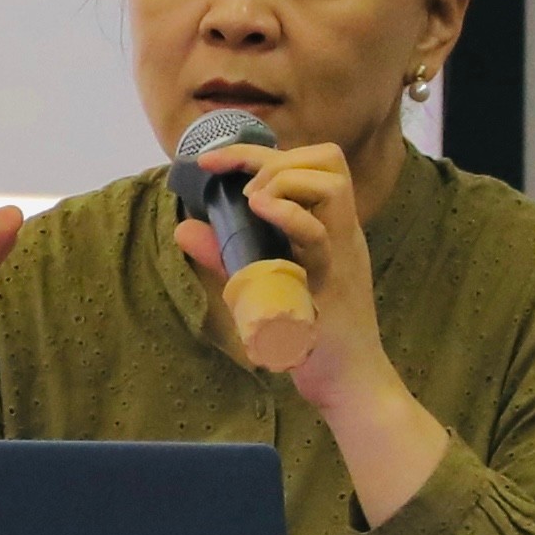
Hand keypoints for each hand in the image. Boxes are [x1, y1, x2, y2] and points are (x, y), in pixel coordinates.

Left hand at [201, 134, 387, 392]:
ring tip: (251, 203)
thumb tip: (185, 227)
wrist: (349, 383)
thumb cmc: (310, 334)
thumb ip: (229, 254)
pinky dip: (288, 216)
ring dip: (282, 181)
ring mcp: (341, 256)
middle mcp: (342, 233)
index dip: (261, 152)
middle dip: (270, 160)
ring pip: (331, 186)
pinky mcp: (334, 285)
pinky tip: (260, 210)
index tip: (212, 161)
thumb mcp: (263, 280)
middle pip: (328, 161)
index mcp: (329, 227)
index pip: (313, 162)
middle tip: (236, 189)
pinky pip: (320, 237)